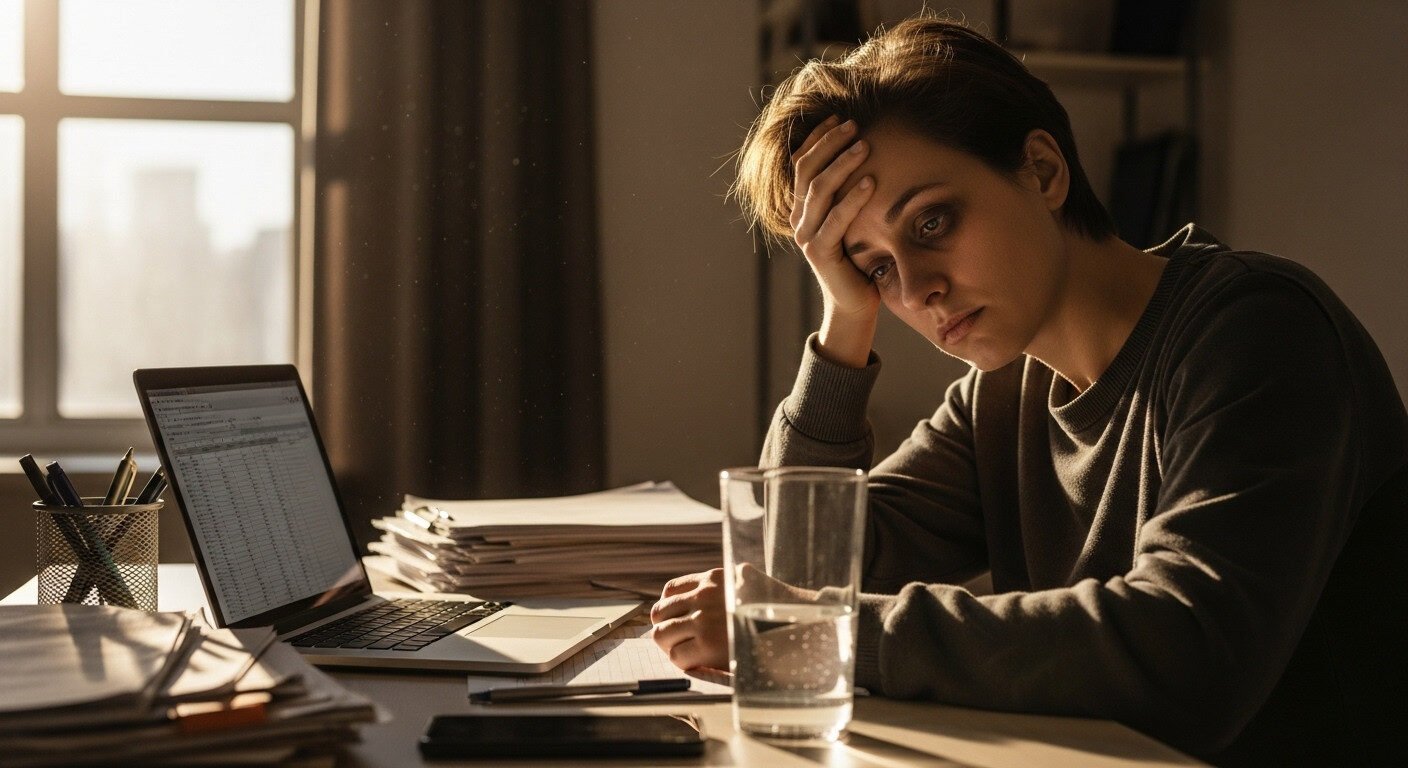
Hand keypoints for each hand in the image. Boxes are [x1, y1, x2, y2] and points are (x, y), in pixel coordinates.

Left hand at [649, 566, 819, 672]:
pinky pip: (677, 656)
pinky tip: (697, 662)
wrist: (797, 629)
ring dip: (671, 646)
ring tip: (685, 652)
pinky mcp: (707, 645)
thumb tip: (695, 594)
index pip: (670, 590)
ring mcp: (703, 620)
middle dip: (666, 628)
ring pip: (662, 635)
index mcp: (713, 578)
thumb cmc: (774, 610)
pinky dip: (682, 661)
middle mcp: (704, 596)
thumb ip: (723, 584)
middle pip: (660, 613)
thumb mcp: (748, 582)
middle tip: (677, 640)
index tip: (675, 620)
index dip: (669, 608)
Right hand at [790, 115, 880, 363]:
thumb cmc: (858, 259)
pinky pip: (836, 219)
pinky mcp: (821, 252)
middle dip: (829, 143)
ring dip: (842, 163)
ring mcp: (807, 236)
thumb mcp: (851, 220)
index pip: (801, 163)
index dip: (816, 138)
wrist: (853, 303)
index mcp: (802, 209)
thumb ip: (847, 194)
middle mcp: (799, 220)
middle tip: (854, 125)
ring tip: (864, 145)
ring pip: (818, 189)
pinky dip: (853, 198)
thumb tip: (865, 154)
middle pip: (806, 170)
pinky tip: (871, 181)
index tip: (838, 117)